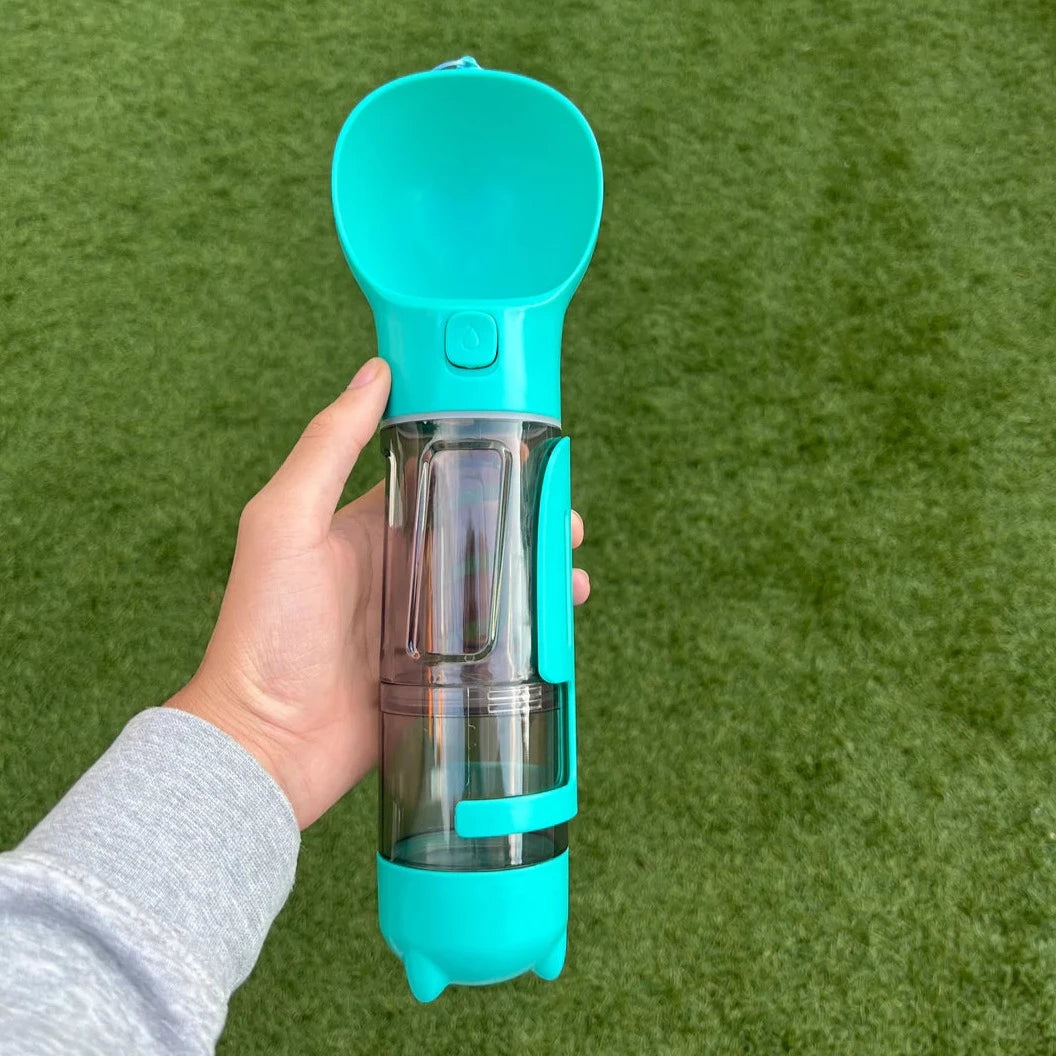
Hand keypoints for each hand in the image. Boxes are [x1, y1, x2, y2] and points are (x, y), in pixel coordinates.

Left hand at [168, 358, 589, 827]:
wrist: (268, 746)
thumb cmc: (264, 631)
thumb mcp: (285, 522)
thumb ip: (328, 447)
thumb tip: (374, 372)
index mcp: (368, 526)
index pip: (437, 479)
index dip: (482, 458)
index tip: (527, 443)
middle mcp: (402, 569)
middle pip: (481, 530)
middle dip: (527, 518)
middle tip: (566, 517)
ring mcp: (425, 624)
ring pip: (498, 583)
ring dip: (539, 569)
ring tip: (572, 570)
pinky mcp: (441, 671)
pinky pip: (498, 641)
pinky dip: (532, 628)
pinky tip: (558, 622)